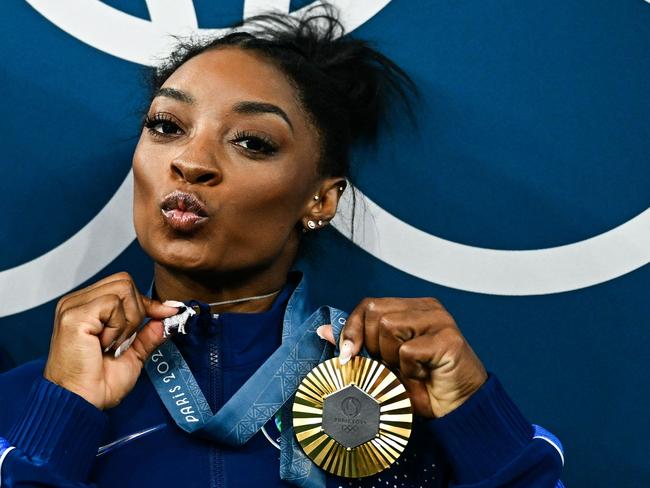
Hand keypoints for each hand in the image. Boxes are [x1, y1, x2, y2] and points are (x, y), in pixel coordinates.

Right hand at [43, 272, 178, 409]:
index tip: (166, 313)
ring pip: (122, 290)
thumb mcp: (134, 353)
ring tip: (113, 344)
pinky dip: (117, 327)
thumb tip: (169, 314)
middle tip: (125, 340)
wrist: (82, 403)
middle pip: (125, 282)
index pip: (124, 286)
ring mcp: (73, 307)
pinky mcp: (74, 315)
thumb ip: (150, 332)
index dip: (146, 302)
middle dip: (137, 311)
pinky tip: (104, 345)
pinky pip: (112, 305)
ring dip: (127, 321)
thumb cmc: (99, 383)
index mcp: (88, 307)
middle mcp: (77, 302)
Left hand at [318, 297, 487, 417]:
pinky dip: (410, 370)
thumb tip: (324, 331)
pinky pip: (408, 351)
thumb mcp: (382, 364)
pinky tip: (424, 376)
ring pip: (389, 328)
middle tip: (391, 366)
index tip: (348, 355)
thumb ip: (357, 345)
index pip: (369, 305)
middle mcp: (427, 308)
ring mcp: (440, 320)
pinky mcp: (448, 339)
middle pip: (376, 313)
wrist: (458, 409)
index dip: (353, 330)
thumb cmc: (422, 386)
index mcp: (412, 308)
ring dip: (392, 359)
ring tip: (410, 371)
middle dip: (374, 346)